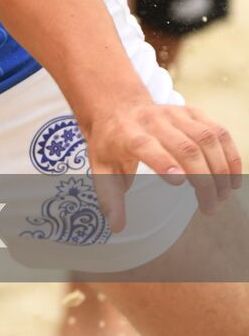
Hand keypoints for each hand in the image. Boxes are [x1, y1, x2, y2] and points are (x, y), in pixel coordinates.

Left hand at [85, 101, 241, 231]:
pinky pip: (218, 132)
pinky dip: (230, 155)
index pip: (145, 145)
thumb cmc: (111, 144)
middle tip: (210, 207)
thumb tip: (117, 227)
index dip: (163, 161)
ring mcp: (174, 113)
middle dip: (203, 179)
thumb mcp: (102, 169)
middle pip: (184, 147)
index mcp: (127, 134)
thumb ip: (110, 198)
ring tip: (221, 196)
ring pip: (206, 139)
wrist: (117, 108)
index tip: (180, 183)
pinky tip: (233, 178)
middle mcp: (152, 120)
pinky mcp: (191, 112)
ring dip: (220, 170)